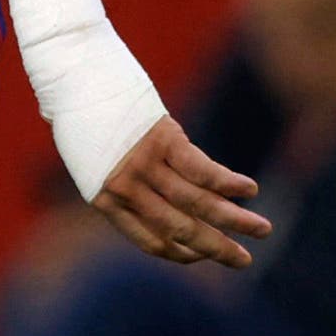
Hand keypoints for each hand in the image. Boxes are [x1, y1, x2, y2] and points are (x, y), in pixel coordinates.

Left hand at [93, 115, 271, 267]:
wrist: (72, 75)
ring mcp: (144, 164)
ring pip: (198, 202)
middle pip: (180, 228)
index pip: (150, 241)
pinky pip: (201, 169)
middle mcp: (126, 187)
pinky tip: (250, 189)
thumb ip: (123, 184)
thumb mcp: (92, 161)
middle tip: (244, 260)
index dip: (181, 253)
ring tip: (263, 230)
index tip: (203, 256)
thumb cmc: (82, 117)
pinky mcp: (161, 139)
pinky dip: (228, 182)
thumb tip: (164, 204)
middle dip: (217, 247)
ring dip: (235, 219)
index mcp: (106, 199)